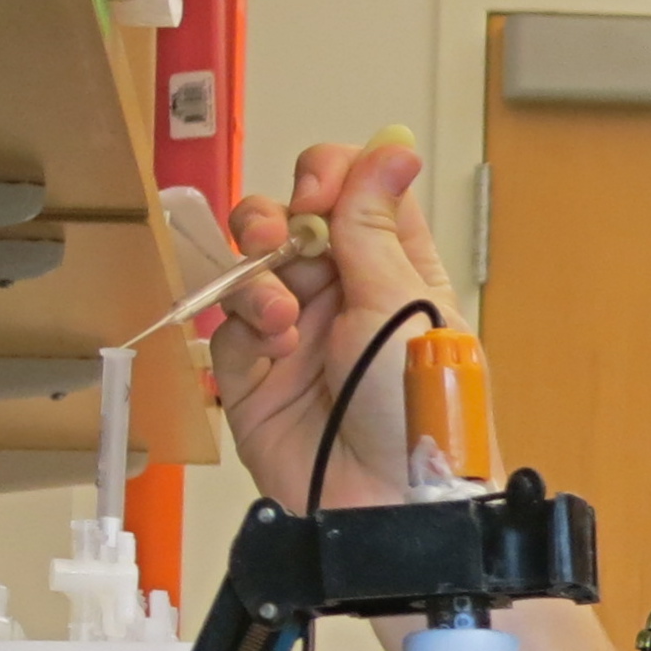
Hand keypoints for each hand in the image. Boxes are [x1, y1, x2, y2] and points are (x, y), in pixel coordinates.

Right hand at [202, 128, 462, 513]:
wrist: (390, 505)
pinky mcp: (253, 374)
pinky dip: (246, 322)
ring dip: (258, 268)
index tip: (325, 186)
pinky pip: (229, 323)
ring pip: (252, 263)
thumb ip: (375, 226)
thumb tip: (394, 144)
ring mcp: (296, 332)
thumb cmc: (421, 410)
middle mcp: (345, 294)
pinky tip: (275, 344)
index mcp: (397, 270)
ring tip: (282, 308)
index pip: (357, 191)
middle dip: (280, 215)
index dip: (335, 175)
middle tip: (288, 235)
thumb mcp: (405, 304)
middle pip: (292, 217)